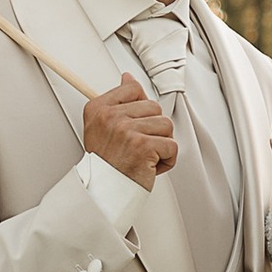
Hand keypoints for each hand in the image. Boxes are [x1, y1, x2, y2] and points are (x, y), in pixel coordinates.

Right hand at [83, 73, 175, 190]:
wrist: (104, 193)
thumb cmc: (106, 164)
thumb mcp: (101, 126)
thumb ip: (117, 101)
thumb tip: (127, 78)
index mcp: (99, 108)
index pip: (133, 89)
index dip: (141, 108)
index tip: (134, 124)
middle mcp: (111, 117)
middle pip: (154, 107)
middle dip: (152, 129)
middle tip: (136, 146)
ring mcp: (126, 130)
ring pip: (165, 125)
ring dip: (161, 144)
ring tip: (143, 156)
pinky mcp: (143, 146)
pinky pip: (172, 146)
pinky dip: (167, 160)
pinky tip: (150, 166)